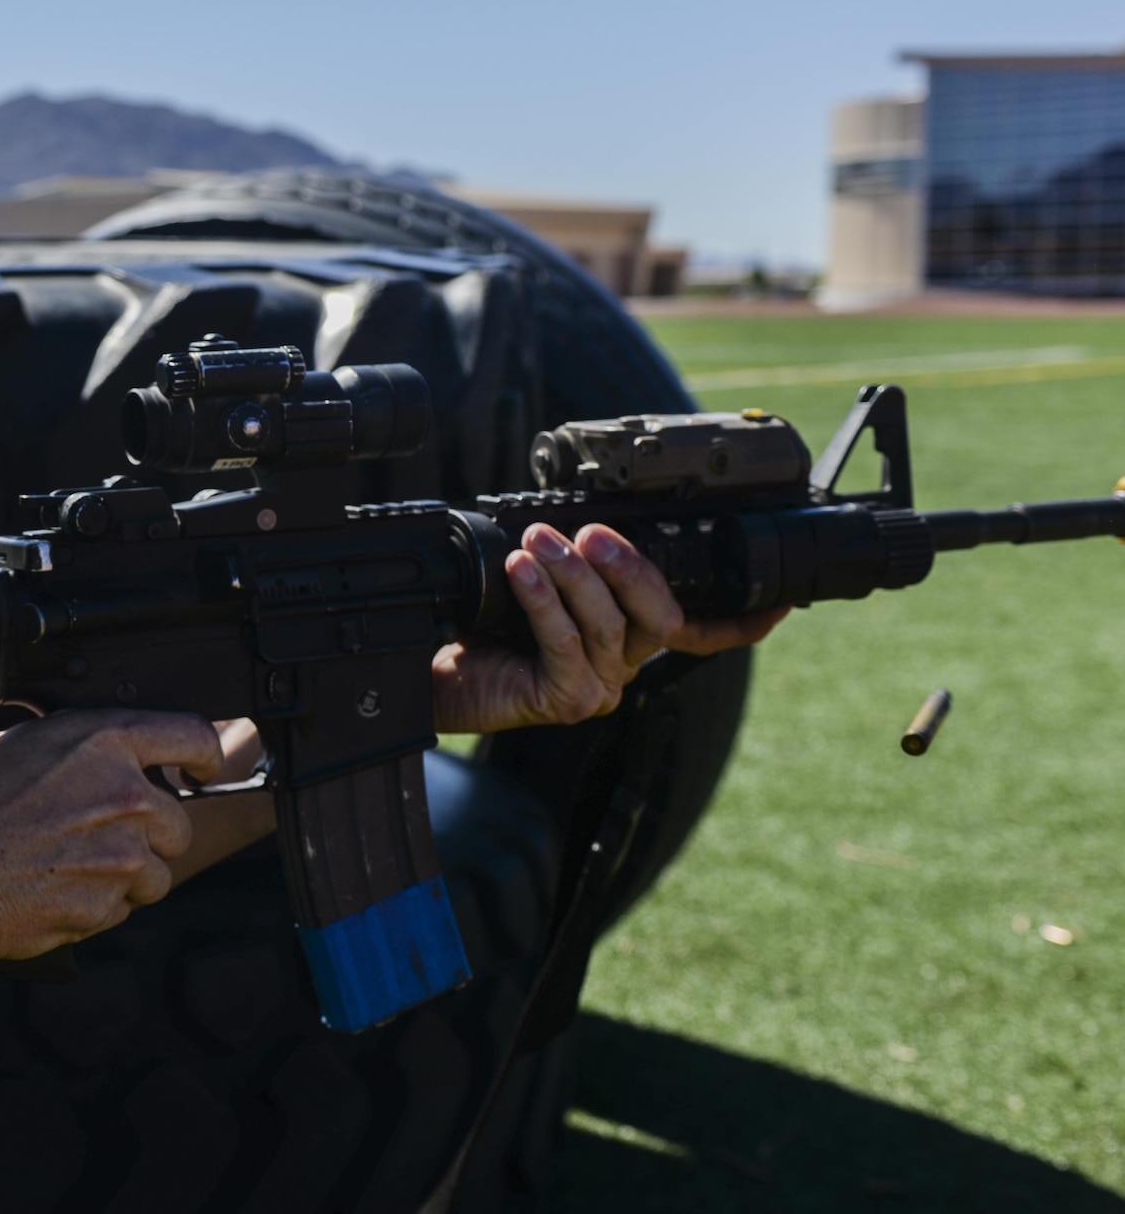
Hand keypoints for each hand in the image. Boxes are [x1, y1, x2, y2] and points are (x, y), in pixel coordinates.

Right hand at [0, 709, 223, 966]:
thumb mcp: (18, 750)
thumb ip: (82, 751)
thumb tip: (118, 758)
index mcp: (100, 741)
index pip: (193, 737)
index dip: (205, 757)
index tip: (203, 770)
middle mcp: (120, 793)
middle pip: (177, 822)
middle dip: (149, 835)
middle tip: (95, 838)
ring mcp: (117, 853)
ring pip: (156, 873)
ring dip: (125, 876)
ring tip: (64, 867)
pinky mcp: (104, 905)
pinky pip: (121, 908)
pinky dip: (95, 906)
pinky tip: (49, 891)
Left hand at [432, 522, 786, 732]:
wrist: (433, 670)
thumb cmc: (482, 624)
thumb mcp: (538, 581)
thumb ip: (576, 558)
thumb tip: (584, 513)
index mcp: (626, 637)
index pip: (698, 631)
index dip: (741, 621)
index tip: (780, 603)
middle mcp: (621, 665)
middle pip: (659, 616)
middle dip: (631, 567)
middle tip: (592, 532)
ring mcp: (598, 687)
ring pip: (609, 625)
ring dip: (573, 575)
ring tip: (540, 541)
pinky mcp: (566, 700)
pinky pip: (566, 644)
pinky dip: (544, 601)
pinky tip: (523, 572)